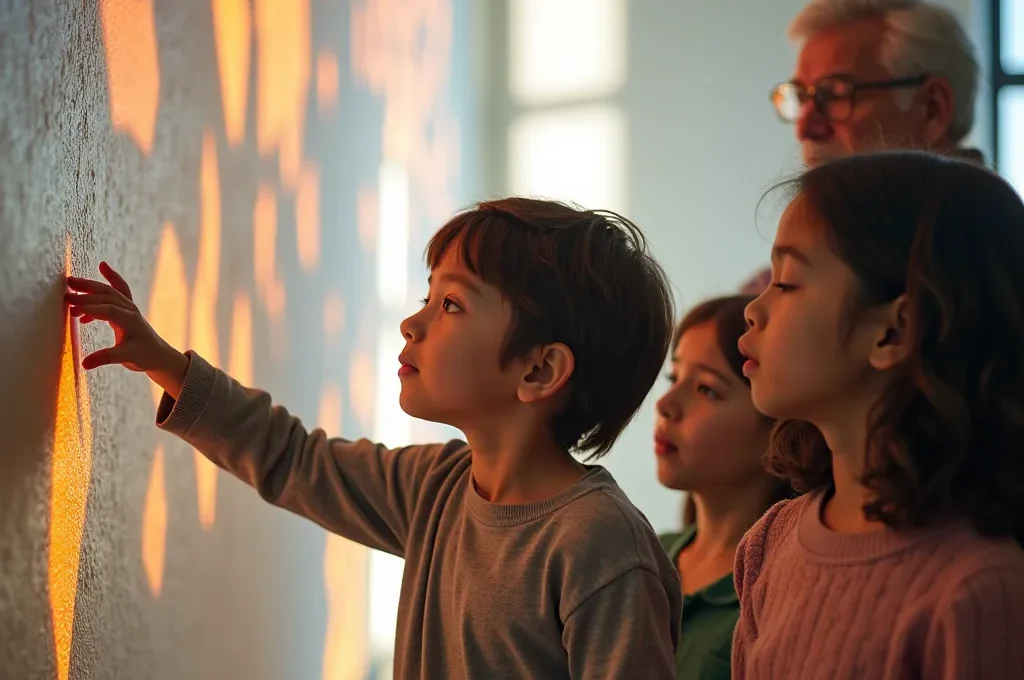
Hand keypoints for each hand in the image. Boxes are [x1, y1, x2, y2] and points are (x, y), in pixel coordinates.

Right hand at [66, 261, 189, 399]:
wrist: (159, 355)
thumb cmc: (146, 355)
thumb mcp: (126, 358)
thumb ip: (106, 358)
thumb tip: (85, 364)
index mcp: (131, 320)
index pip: (109, 310)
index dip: (90, 308)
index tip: (72, 308)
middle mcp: (130, 310)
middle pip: (108, 294)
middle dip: (88, 288)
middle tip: (68, 284)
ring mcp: (129, 308)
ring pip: (109, 291)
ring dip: (91, 286)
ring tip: (71, 283)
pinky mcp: (125, 311)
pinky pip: (115, 293)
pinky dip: (99, 292)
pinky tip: (82, 302)